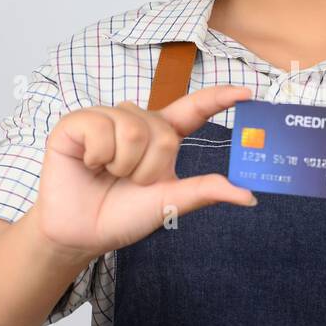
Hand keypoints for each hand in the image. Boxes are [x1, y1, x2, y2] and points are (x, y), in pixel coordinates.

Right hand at [33, 85, 257, 257]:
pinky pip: (100, 128)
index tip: (246, 93)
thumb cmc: (123, 216)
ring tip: (106, 173)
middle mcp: (136, 121)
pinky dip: (98, 156)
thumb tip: (249, 196)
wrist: (81, 233)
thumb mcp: (170, 202)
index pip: (193, 110)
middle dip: (148, 168)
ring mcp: (106, 118)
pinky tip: (87, 164)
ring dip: (123, 164)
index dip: (218, 99)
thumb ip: (205, 192)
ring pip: (132, 129)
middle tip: (129, 182)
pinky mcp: (77, 122)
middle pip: (162, 132)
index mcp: (161, 137)